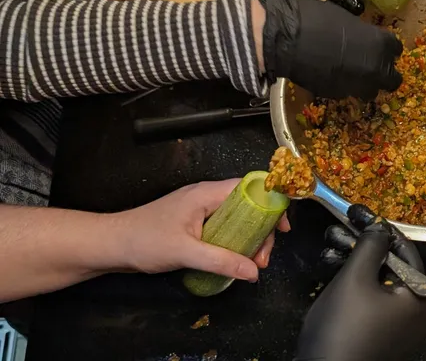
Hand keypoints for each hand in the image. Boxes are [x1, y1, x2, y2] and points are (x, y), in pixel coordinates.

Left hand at [112, 179, 290, 280]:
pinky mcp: (194, 223)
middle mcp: (206, 197)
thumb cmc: (142, 240)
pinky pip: (224, 228)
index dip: (272, 202)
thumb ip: (221, 261)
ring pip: (237, 219)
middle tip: (262, 258)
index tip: (282, 226)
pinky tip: (234, 261)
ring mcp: (200, 210)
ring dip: (249, 240)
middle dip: (262, 231)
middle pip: (249, 206)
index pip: (251, 187)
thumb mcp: (185, 252)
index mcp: (207, 193)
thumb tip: (252, 272)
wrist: (110, 245)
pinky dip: (234, 243)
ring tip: (251, 264)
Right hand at [259, 0, 402, 99]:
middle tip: (372, 66)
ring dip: (365, 84)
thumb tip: (362, 40)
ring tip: (351, 73)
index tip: (380, 48)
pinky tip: (331, 75)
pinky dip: (343, 86)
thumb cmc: (314, 17)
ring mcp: (357, 85)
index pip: (396, 50)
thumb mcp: (347, 18)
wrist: (285, 37)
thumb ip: (363, 34)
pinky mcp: (337, 95)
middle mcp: (375, 69)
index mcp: (380, 44)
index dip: (388, 50)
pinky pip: (347, 92)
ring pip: (371, 91)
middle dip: (384, 74)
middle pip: (392, 80)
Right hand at [295, 205, 425, 360]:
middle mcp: (415, 313)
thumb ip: (370, 246)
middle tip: (338, 232)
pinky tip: (332, 275)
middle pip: (390, 267)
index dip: (379, 229)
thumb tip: (378, 227)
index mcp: (418, 296)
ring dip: (353, 265)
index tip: (357, 213)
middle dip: (361, 248)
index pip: (405, 251)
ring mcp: (398, 329)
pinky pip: (372, 304)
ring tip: (328, 253)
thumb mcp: (355, 278)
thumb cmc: (344, 326)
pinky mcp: (380, 339)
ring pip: (377, 285)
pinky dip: (354, 288)